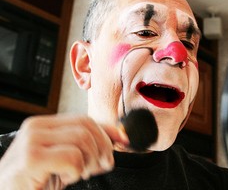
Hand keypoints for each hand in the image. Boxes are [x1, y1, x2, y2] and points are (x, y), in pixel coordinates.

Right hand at [0, 114, 128, 188]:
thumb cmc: (36, 181)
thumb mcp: (65, 159)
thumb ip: (87, 145)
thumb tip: (120, 137)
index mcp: (44, 125)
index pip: (84, 119)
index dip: (107, 131)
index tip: (123, 142)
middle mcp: (37, 127)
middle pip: (86, 126)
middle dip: (102, 147)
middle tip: (101, 166)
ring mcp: (32, 140)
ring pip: (82, 140)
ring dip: (88, 162)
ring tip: (77, 174)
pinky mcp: (31, 158)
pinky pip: (71, 157)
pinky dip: (75, 171)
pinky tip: (63, 178)